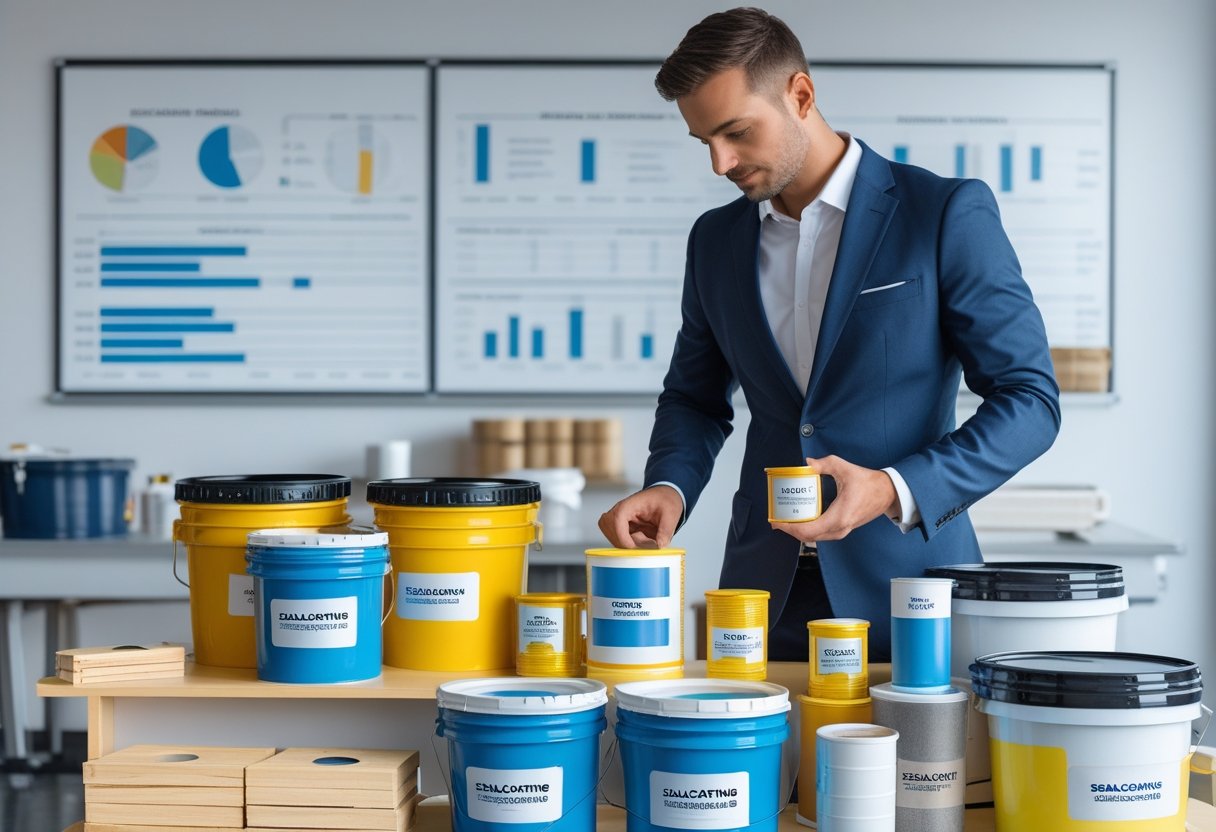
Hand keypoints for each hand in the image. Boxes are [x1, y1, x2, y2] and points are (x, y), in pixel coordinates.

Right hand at [598, 485, 681, 548]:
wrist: (664, 497)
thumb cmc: (664, 500)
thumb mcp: (671, 514)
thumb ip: (666, 531)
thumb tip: (660, 545)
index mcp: (630, 504)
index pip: (617, 519)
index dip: (621, 536)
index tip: (633, 547)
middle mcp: (620, 511)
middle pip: (610, 529)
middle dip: (625, 542)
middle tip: (644, 542)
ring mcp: (618, 519)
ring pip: (612, 536)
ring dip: (627, 543)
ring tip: (644, 539)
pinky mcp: (621, 527)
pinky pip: (618, 539)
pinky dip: (629, 544)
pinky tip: (641, 540)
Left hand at [771, 455, 899, 542]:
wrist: (887, 493)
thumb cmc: (868, 483)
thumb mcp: (844, 469)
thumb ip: (824, 464)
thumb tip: (807, 463)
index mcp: (839, 517)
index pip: (808, 530)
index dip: (789, 528)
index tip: (776, 521)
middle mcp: (839, 529)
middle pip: (807, 537)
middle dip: (789, 530)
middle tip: (775, 519)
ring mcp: (842, 531)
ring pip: (814, 538)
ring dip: (798, 531)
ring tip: (785, 520)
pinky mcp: (843, 529)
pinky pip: (821, 534)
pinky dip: (807, 529)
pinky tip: (800, 519)